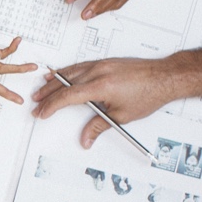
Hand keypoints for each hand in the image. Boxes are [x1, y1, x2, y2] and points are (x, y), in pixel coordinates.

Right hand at [32, 56, 192, 148]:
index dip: (52, 106)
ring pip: (70, 71)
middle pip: (64, 83)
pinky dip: (67, 71)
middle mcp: (98, 72)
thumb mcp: (122, 116)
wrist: (165, 77)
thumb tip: (86, 139)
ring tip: (43, 88)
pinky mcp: (105, 62)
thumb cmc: (149, 93)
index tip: (42, 113)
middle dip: (48, 94)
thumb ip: (99, 126)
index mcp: (101, 86)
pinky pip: (79, 65)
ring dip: (54, 81)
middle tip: (37, 104)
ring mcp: (101, 65)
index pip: (68, 96)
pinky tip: (62, 75)